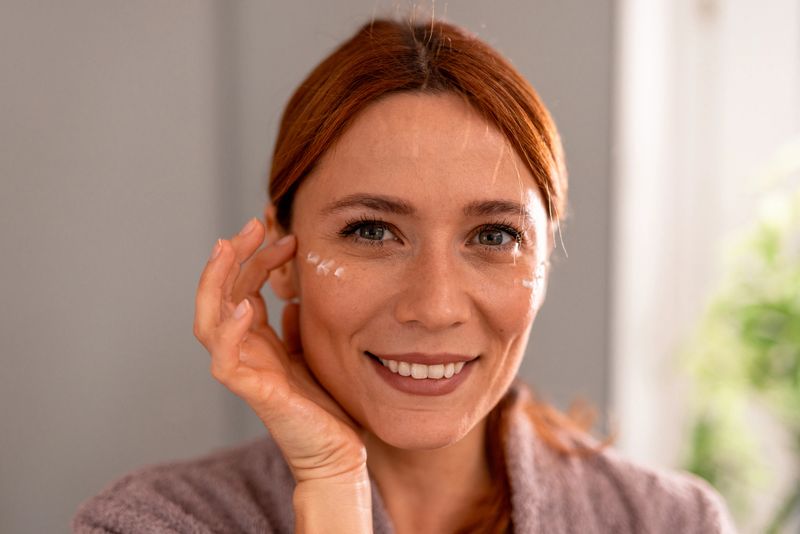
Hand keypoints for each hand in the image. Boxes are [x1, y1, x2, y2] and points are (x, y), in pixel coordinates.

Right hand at [193, 218, 366, 483]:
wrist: (337, 452)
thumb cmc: (325, 407)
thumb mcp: (311, 354)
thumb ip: (296, 329)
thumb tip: (292, 301)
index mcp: (259, 341)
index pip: (244, 289)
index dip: (257, 259)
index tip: (285, 235)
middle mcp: (245, 351)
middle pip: (220, 295)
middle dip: (231, 257)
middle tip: (253, 224)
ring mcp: (244, 371)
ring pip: (208, 321)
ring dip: (216, 281)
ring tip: (229, 247)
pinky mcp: (251, 391)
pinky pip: (225, 358)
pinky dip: (229, 329)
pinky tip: (246, 304)